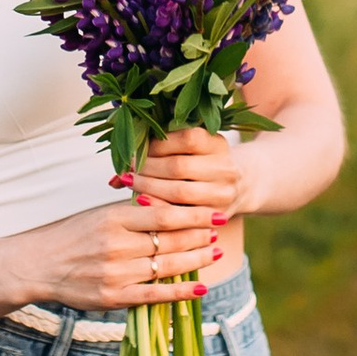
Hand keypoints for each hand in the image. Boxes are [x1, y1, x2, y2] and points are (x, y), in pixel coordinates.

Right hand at [29, 179, 225, 308]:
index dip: (193, 214)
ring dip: (195, 260)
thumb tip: (167, 205)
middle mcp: (116, 245)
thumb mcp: (98, 215)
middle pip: (169, 239)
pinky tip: (200, 287)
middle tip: (220, 230)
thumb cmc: (72, 237)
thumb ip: (131, 213)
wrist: (38, 265)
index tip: (212, 212)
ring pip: (166, 265)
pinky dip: (180, 292)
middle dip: (199, 235)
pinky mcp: (113, 297)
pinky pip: (154, 294)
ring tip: (215, 253)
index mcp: (113, 219)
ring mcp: (115, 272)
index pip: (163, 214)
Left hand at [120, 125, 253, 221]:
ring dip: (149, 189)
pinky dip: (160, 209)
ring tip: (132, 187)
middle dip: (148, 169)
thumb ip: (157, 152)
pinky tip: (144, 205)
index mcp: (217, 144)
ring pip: (179, 193)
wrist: (240, 186)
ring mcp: (224, 193)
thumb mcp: (189, 151)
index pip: (186, 139)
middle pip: (179, 167)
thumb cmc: (201, 164)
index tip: (136, 151)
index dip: (157, 145)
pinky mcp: (218, 216)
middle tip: (128, 172)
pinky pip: (183, 215)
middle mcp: (225, 168)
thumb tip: (116, 174)